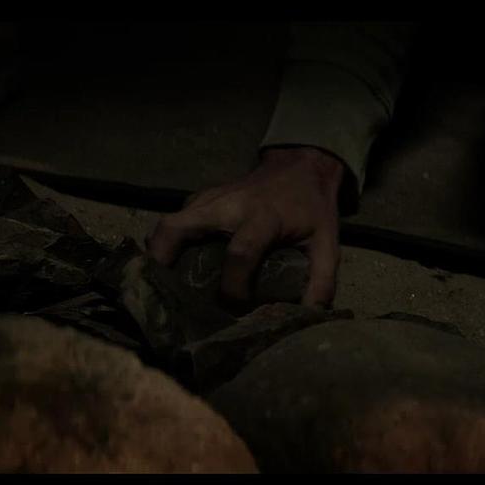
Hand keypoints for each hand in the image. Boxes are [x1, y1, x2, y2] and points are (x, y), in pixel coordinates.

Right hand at [146, 146, 345, 306]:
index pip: (239, 253)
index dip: (233, 288)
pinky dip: (164, 245)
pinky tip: (167, 269)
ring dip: (157, 255)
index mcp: (262, 216)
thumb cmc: (311, 208)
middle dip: (163, 262)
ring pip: (167, 223)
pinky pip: (173, 221)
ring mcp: (208, 199)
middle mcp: (227, 205)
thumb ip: (321, 281)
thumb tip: (308, 317)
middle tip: (162, 296)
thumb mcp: (327, 243)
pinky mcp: (200, 198)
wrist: (301, 166)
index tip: (235, 310)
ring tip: (157, 288)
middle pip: (178, 227)